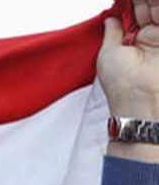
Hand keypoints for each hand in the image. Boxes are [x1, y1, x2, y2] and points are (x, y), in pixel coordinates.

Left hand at [98, 1, 158, 118]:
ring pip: (156, 11)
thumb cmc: (121, 84)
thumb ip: (112, 32)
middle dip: (139, 1)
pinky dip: (156, 7)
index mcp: (130, 43)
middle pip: (146, 9)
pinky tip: (150, 2)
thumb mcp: (108, 54)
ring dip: (149, 2)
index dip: (127, 4)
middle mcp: (147, 39)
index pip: (131, 14)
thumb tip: (109, 18)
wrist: (142, 99)